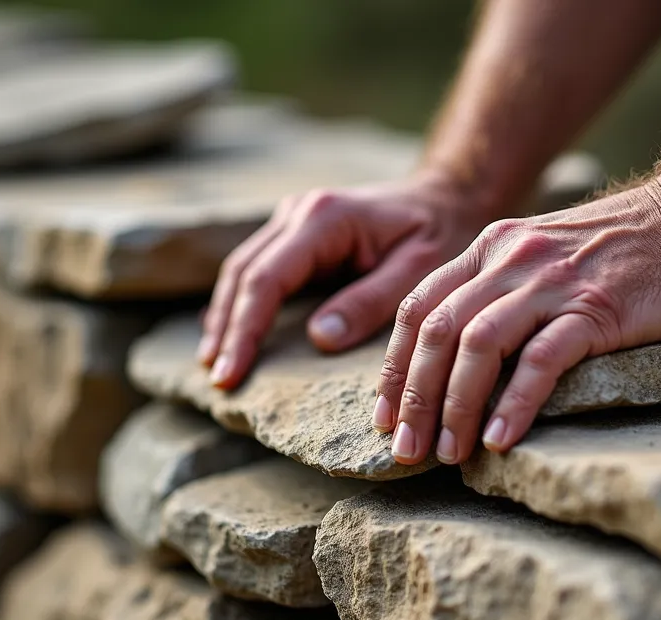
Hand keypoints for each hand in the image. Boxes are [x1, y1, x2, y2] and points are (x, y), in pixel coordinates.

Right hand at [199, 169, 496, 387]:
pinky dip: (239, 303)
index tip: (231, 374)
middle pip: (243, 274)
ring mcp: (292, 218)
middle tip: (218, 382)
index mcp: (325, 218)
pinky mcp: (294, 232)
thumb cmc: (439, 233)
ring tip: (214, 365)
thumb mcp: (419, 269)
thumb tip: (319, 338)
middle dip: (227, 330)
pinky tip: (228, 336)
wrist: (446, 197)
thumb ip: (371, 302)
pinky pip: (256, 268)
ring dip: (225, 318)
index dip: (245, 330)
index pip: (267, 279)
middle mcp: (299, 211)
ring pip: (242, 270)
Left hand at [374, 170, 660, 465]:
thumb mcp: (545, 255)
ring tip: (449, 454)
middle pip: (436, 332)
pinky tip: (500, 440)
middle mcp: (510, 261)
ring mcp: (551, 284)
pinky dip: (514, 404)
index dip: (394, 368)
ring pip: (476, 347)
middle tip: (406, 452)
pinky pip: (539, 361)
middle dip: (413, 398)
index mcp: (491, 248)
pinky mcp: (596, 310)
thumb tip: (464, 359)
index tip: (385, 418)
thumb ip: (503, 291)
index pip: (418, 308)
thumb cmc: (629, 248)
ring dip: (454, 407)